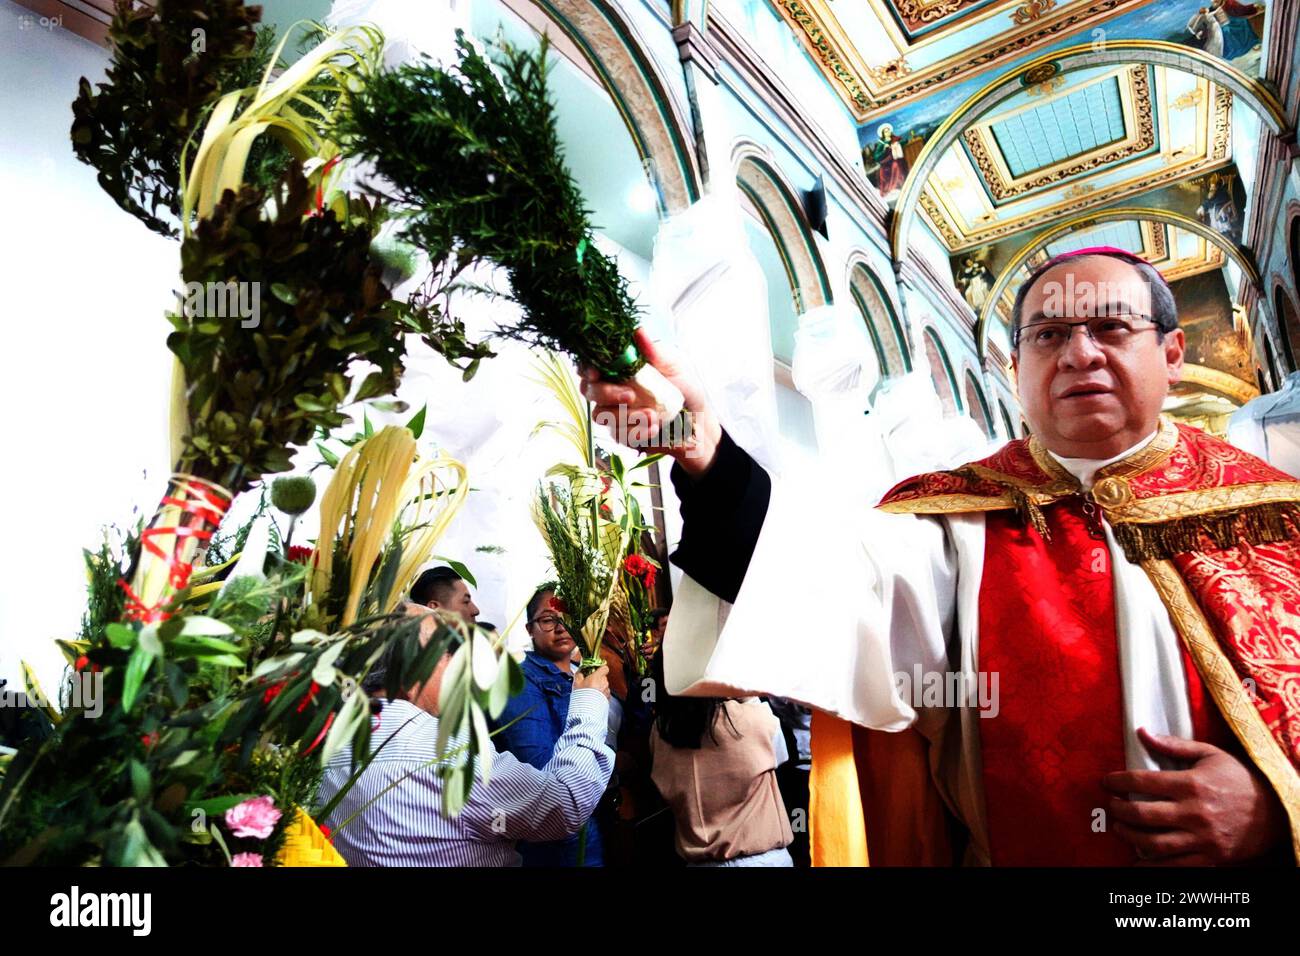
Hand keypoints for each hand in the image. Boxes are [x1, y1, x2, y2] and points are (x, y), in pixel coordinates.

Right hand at [574, 663, 610, 699]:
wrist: (586, 711)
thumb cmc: (581, 697)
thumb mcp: (576, 683)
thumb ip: (579, 674)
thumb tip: (580, 671)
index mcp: (597, 677)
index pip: (604, 668)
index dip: (600, 668)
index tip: (595, 670)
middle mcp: (604, 683)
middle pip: (603, 677)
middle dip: (597, 679)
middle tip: (589, 682)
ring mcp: (606, 691)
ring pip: (604, 685)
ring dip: (599, 687)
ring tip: (591, 692)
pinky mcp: (607, 698)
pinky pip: (605, 693)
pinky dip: (601, 694)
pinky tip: (594, 697)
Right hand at [580, 328, 721, 476]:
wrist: (700, 422)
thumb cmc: (686, 389)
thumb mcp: (676, 367)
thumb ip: (655, 353)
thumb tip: (639, 332)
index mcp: (622, 367)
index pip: (592, 363)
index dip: (587, 367)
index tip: (596, 372)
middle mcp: (613, 388)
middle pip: (588, 389)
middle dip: (606, 393)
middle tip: (631, 396)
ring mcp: (615, 412)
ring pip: (600, 415)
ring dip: (627, 416)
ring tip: (654, 416)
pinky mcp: (622, 434)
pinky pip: (617, 434)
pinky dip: (637, 432)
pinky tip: (655, 429)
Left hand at [1102, 728, 1286, 864]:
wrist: (1275, 811)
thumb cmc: (1239, 779)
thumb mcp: (1209, 755)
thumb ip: (1173, 745)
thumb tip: (1141, 732)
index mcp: (1191, 784)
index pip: (1142, 782)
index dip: (1118, 781)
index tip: (1106, 782)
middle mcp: (1194, 813)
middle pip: (1143, 814)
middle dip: (1119, 810)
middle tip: (1110, 806)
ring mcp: (1202, 838)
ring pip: (1154, 843)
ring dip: (1130, 836)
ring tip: (1120, 828)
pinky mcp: (1210, 858)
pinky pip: (1175, 866)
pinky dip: (1152, 866)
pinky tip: (1137, 860)